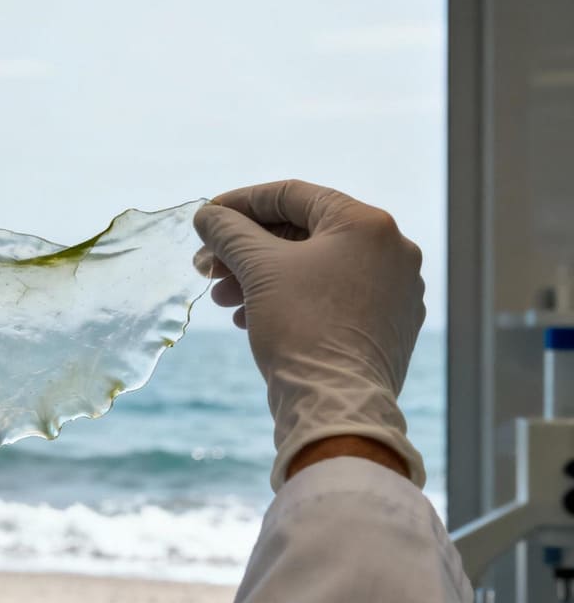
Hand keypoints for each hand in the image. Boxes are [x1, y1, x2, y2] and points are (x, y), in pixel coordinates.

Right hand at [193, 180, 425, 489]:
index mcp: (368, 224)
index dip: (240, 204)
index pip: (292, 195)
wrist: (335, 407)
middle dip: (247, 250)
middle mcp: (392, 250)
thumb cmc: (300, 328)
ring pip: (314, 268)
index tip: (206, 218)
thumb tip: (208, 215)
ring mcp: (395, 290)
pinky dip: (290, 299)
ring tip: (224, 300)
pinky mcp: (389, 325)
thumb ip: (229, 231)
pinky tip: (253, 317)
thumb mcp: (258, 268)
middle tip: (208, 268)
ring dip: (262, 278)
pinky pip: (332, 297)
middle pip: (303, 234)